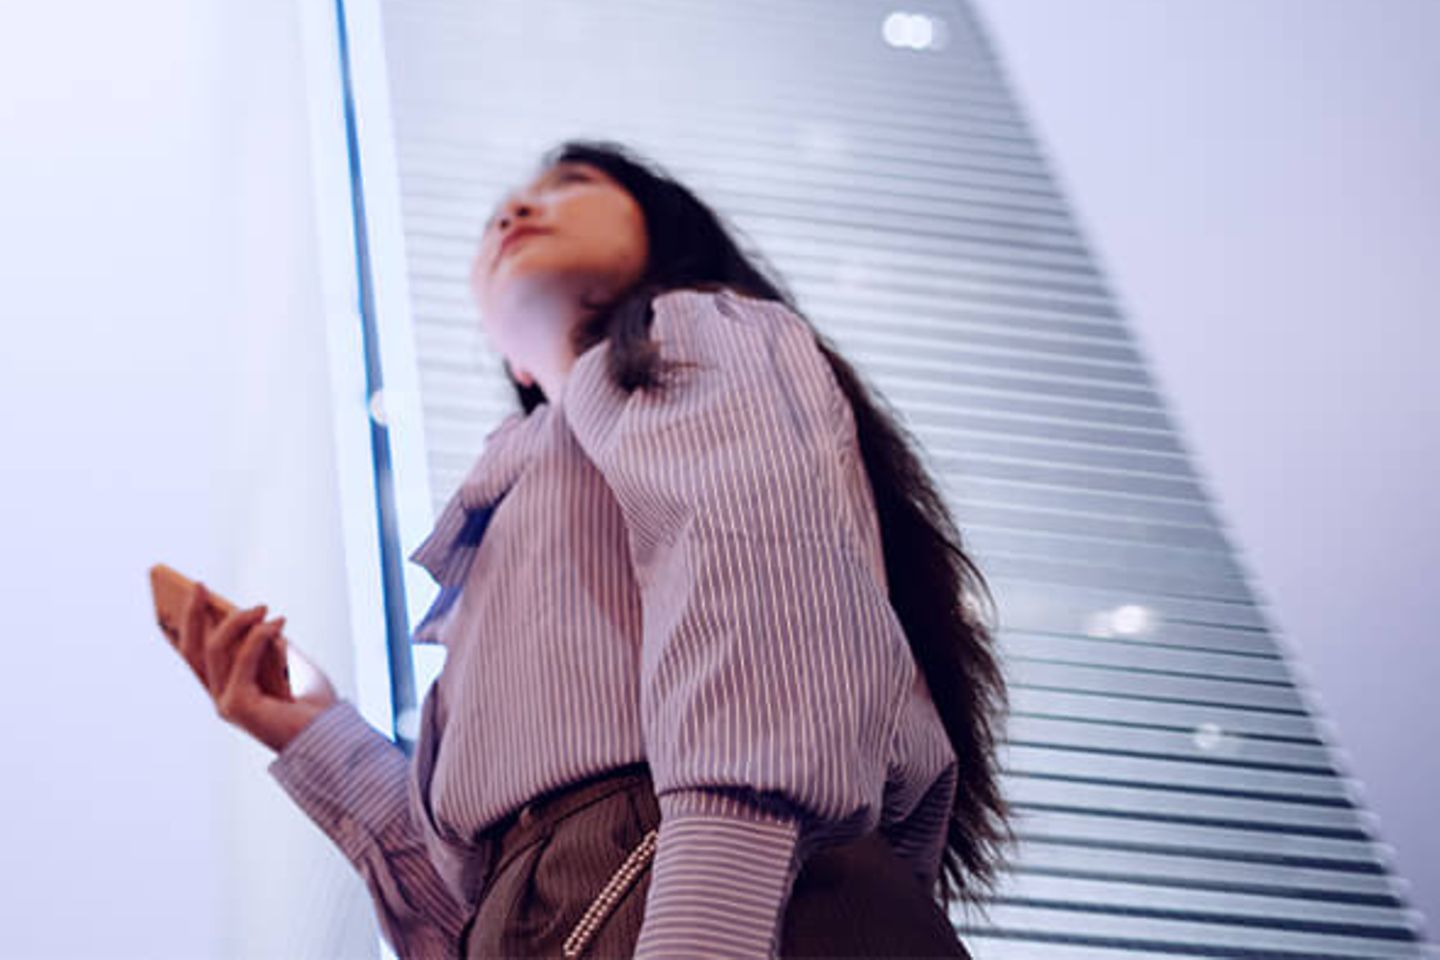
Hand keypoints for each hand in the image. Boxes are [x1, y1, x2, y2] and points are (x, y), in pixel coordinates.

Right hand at [176, 582, 339, 754]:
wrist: (331, 736)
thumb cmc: (314, 704)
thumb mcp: (288, 664)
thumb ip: (268, 645)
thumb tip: (254, 618)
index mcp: (229, 689)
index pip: (196, 655)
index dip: (188, 623)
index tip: (193, 591)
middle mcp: (221, 698)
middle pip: (193, 650)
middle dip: (192, 615)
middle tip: (198, 586)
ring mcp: (226, 704)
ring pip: (215, 650)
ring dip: (238, 622)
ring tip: (262, 606)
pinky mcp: (239, 706)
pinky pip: (243, 660)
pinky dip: (260, 637)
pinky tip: (278, 622)